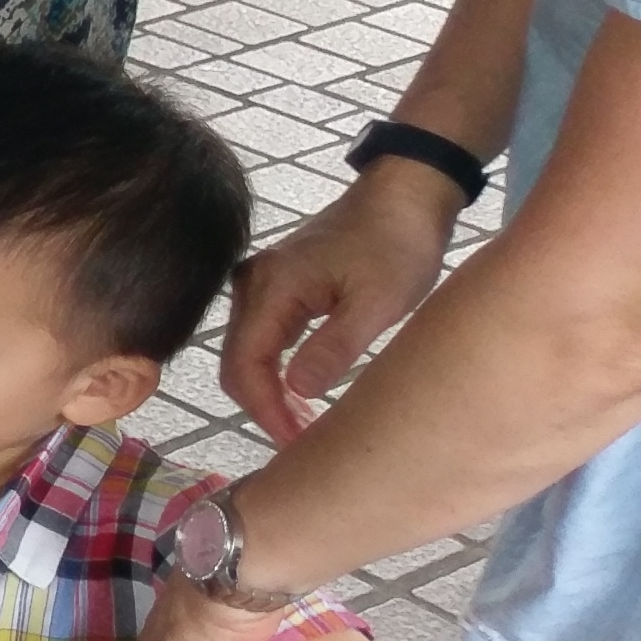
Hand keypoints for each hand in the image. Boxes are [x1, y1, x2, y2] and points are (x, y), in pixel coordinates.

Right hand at [220, 160, 460, 442]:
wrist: (404, 195)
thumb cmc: (397, 246)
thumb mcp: (377, 302)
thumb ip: (334, 346)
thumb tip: (296, 391)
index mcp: (272, 288)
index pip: (246, 364)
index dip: (265, 410)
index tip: (297, 445)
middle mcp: (253, 285)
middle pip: (236, 362)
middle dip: (264, 408)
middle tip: (303, 444)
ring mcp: (261, 283)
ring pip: (247, 352)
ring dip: (269, 393)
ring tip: (305, 426)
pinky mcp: (278, 286)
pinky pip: (262, 339)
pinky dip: (276, 372)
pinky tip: (302, 392)